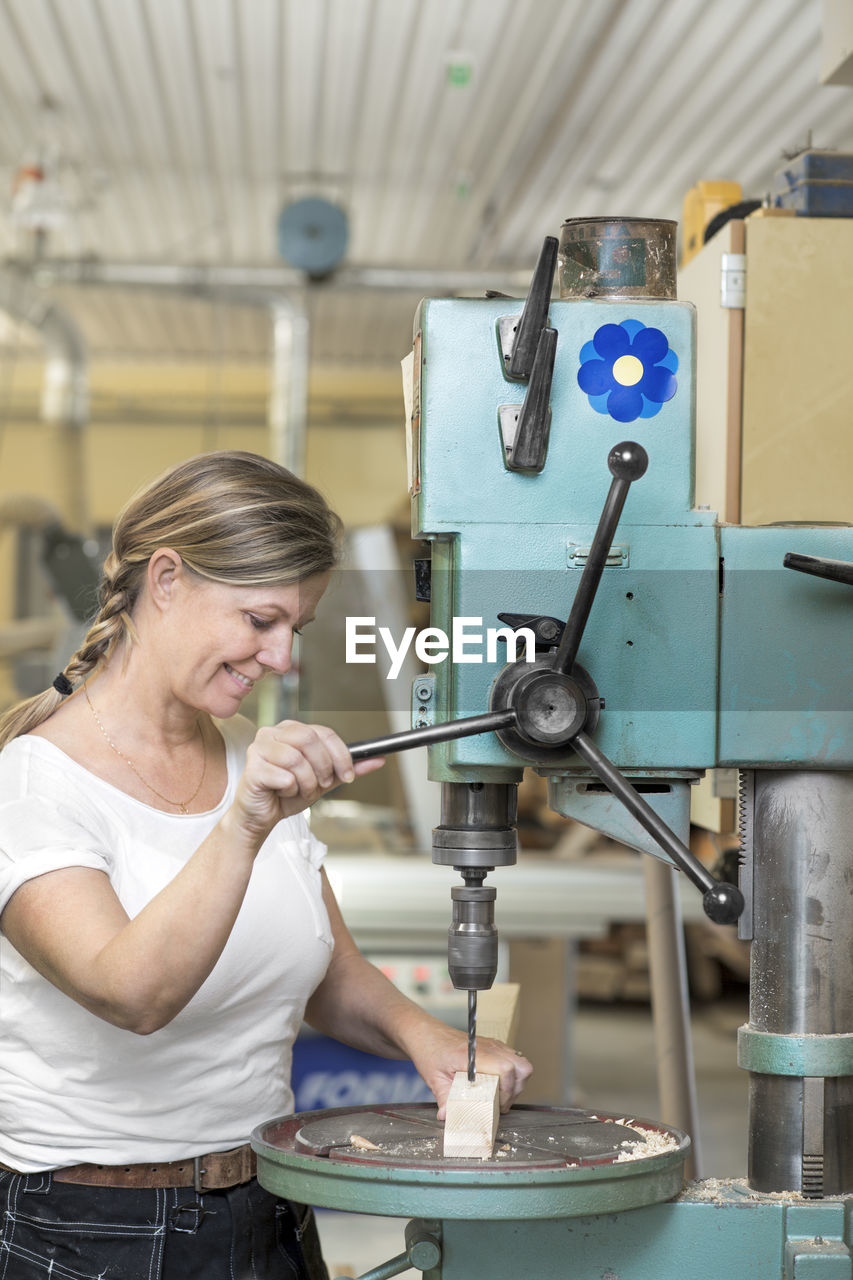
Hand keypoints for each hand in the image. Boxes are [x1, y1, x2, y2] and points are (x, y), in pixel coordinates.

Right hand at [231, 720, 383, 837]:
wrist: (260, 816)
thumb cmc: (287, 794)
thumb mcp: (324, 781)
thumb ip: (348, 768)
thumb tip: (378, 759)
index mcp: (291, 729)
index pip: (324, 732)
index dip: (341, 755)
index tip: (348, 775)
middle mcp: (273, 732)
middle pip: (310, 740)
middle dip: (324, 767)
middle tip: (322, 784)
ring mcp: (259, 748)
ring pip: (297, 759)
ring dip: (306, 783)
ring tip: (299, 790)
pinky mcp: (253, 767)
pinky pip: (284, 776)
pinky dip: (290, 790)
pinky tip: (282, 792)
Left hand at [409, 1023, 532, 1119]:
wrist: (427, 1033)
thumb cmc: (430, 1051)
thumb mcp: (434, 1078)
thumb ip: (444, 1098)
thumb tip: (447, 1117)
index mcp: (474, 1054)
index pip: (506, 1068)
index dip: (507, 1090)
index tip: (496, 1104)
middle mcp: (488, 1047)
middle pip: (521, 1066)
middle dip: (516, 1090)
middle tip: (500, 1103)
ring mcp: (493, 1045)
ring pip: (521, 1063)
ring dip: (515, 1083)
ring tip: (499, 1097)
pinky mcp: (494, 1047)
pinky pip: (514, 1060)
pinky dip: (511, 1076)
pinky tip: (496, 1085)